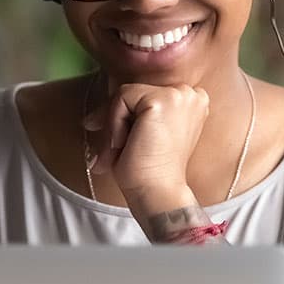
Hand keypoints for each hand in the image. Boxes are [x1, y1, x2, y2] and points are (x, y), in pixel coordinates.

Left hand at [83, 80, 209, 201]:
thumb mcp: (142, 135)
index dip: (127, 113)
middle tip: (112, 149)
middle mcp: (189, 94)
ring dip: (115, 124)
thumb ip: (130, 116)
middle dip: (116, 118)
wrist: (158, 192)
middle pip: (135, 91)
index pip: (147, 94)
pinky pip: (121, 98)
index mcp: (191, 102)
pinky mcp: (162, 100)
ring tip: (121, 150)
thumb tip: (91, 118)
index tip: (116, 138)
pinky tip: (125, 144)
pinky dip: (114, 122)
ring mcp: (178, 95)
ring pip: (126, 94)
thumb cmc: (150, 170)